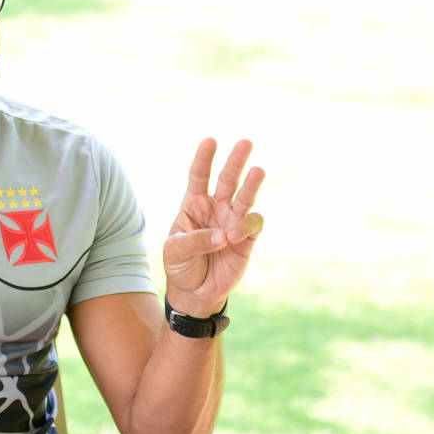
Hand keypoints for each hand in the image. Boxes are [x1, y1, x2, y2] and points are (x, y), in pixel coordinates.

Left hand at [163, 138, 264, 317]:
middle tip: (245, 142)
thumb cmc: (181, 265)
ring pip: (245, 196)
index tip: (210, 141)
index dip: (204, 158)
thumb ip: (195, 240)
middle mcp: (215, 208)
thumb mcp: (175, 251)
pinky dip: (247, 225)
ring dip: (252, 183)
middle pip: (227, 179)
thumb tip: (223, 236)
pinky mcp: (247, 238)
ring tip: (258, 170)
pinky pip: (253, 224)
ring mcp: (233, 221)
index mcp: (194, 204)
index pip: (199, 176)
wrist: (195, 292)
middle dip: (235, 161)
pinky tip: (235, 235)